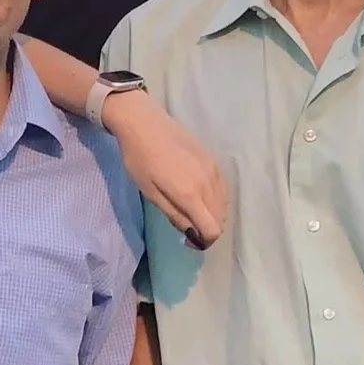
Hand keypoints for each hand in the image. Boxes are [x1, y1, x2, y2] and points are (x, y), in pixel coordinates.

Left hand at [102, 88, 227, 248]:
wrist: (144, 123)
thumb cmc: (140, 160)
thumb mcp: (151, 193)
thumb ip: (174, 215)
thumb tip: (192, 234)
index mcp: (190, 194)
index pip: (212, 229)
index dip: (203, 241)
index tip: (189, 241)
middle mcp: (208, 183)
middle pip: (220, 219)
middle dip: (208, 230)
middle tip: (188, 228)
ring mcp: (213, 169)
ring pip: (224, 204)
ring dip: (212, 215)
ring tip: (192, 213)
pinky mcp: (213, 160)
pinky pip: (222, 189)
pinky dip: (216, 200)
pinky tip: (200, 197)